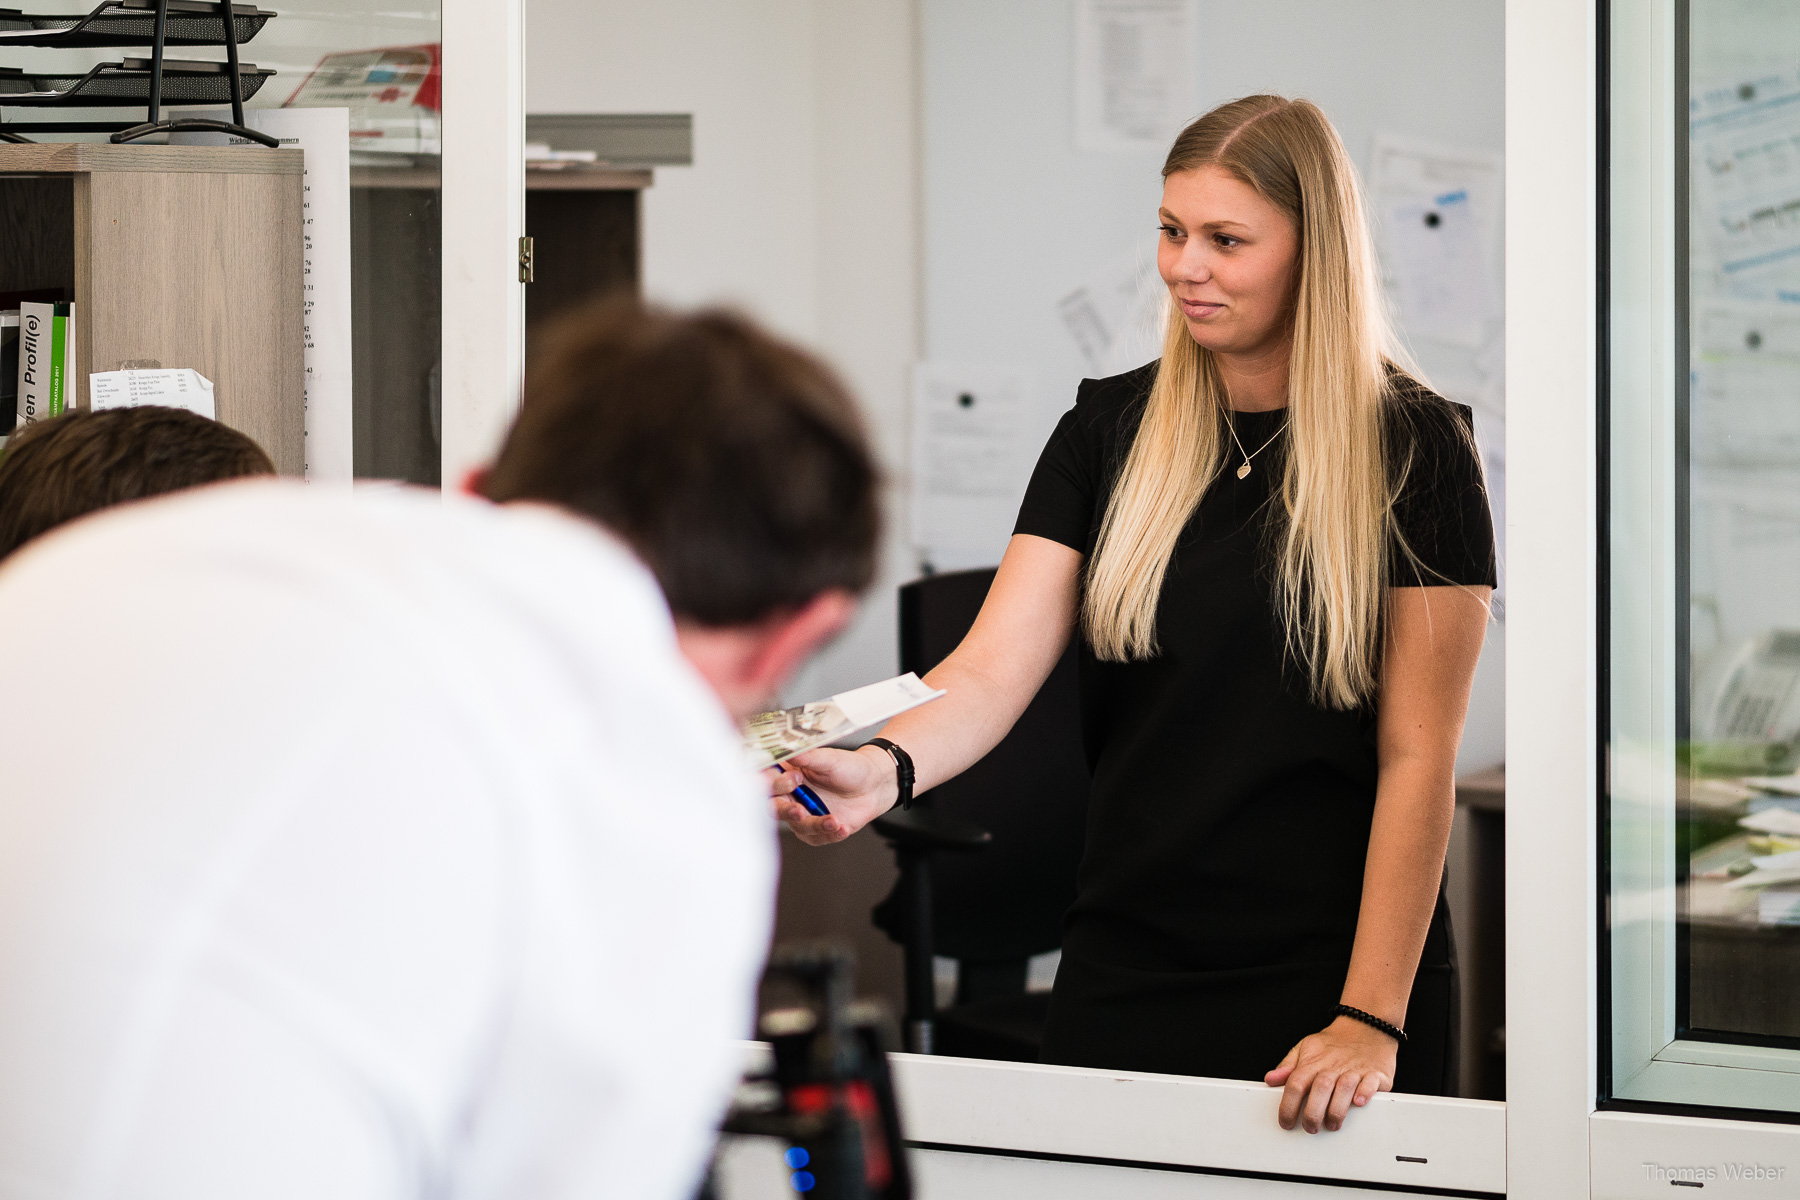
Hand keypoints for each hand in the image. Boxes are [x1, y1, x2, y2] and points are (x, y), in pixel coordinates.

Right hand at [768, 744, 898, 844]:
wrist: (873, 785)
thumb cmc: (849, 767)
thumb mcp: (829, 759)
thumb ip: (808, 757)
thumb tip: (789, 751)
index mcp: (786, 775)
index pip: (767, 782)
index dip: (775, 784)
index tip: (793, 780)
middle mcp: (790, 796)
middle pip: (774, 808)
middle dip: (786, 811)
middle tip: (799, 810)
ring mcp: (802, 815)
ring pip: (798, 826)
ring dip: (814, 825)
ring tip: (833, 820)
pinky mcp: (817, 830)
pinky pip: (817, 837)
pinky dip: (830, 834)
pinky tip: (842, 827)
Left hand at [1264, 1015, 1396, 1132]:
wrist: (1365, 1026)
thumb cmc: (1333, 1043)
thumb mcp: (1306, 1048)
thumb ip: (1288, 1065)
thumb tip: (1271, 1079)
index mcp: (1313, 1063)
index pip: (1295, 1084)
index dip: (1288, 1106)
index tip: (1285, 1123)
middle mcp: (1333, 1067)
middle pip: (1320, 1088)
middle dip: (1313, 1112)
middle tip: (1310, 1128)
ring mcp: (1355, 1069)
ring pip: (1344, 1088)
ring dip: (1337, 1109)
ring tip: (1332, 1124)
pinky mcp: (1376, 1073)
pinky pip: (1371, 1083)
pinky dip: (1365, 1093)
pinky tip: (1358, 1103)